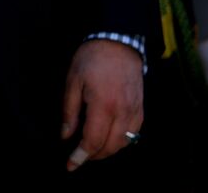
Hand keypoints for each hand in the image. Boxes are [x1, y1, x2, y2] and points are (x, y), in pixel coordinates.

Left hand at [61, 39, 143, 170]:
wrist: (119, 42)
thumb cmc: (92, 59)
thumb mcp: (73, 81)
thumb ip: (69, 111)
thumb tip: (66, 135)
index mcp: (103, 106)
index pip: (93, 141)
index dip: (80, 157)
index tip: (70, 165)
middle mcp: (122, 112)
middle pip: (110, 147)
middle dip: (93, 156)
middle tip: (79, 157)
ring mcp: (135, 111)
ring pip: (124, 143)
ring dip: (108, 151)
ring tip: (92, 149)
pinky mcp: (141, 108)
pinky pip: (134, 133)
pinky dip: (122, 141)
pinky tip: (110, 138)